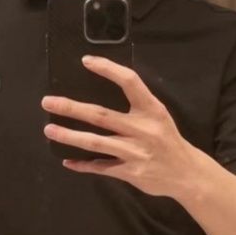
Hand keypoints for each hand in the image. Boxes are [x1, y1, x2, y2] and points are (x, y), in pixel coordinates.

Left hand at [41, 55, 191, 197]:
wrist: (187, 174)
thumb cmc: (167, 139)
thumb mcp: (158, 115)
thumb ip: (136, 105)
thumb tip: (102, 89)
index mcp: (152, 110)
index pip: (129, 82)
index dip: (108, 69)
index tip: (86, 61)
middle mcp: (143, 129)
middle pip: (101, 115)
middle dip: (72, 108)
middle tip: (48, 102)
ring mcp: (135, 152)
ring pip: (96, 143)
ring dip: (70, 136)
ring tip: (50, 130)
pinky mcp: (130, 172)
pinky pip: (102, 167)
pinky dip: (83, 165)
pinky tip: (68, 161)